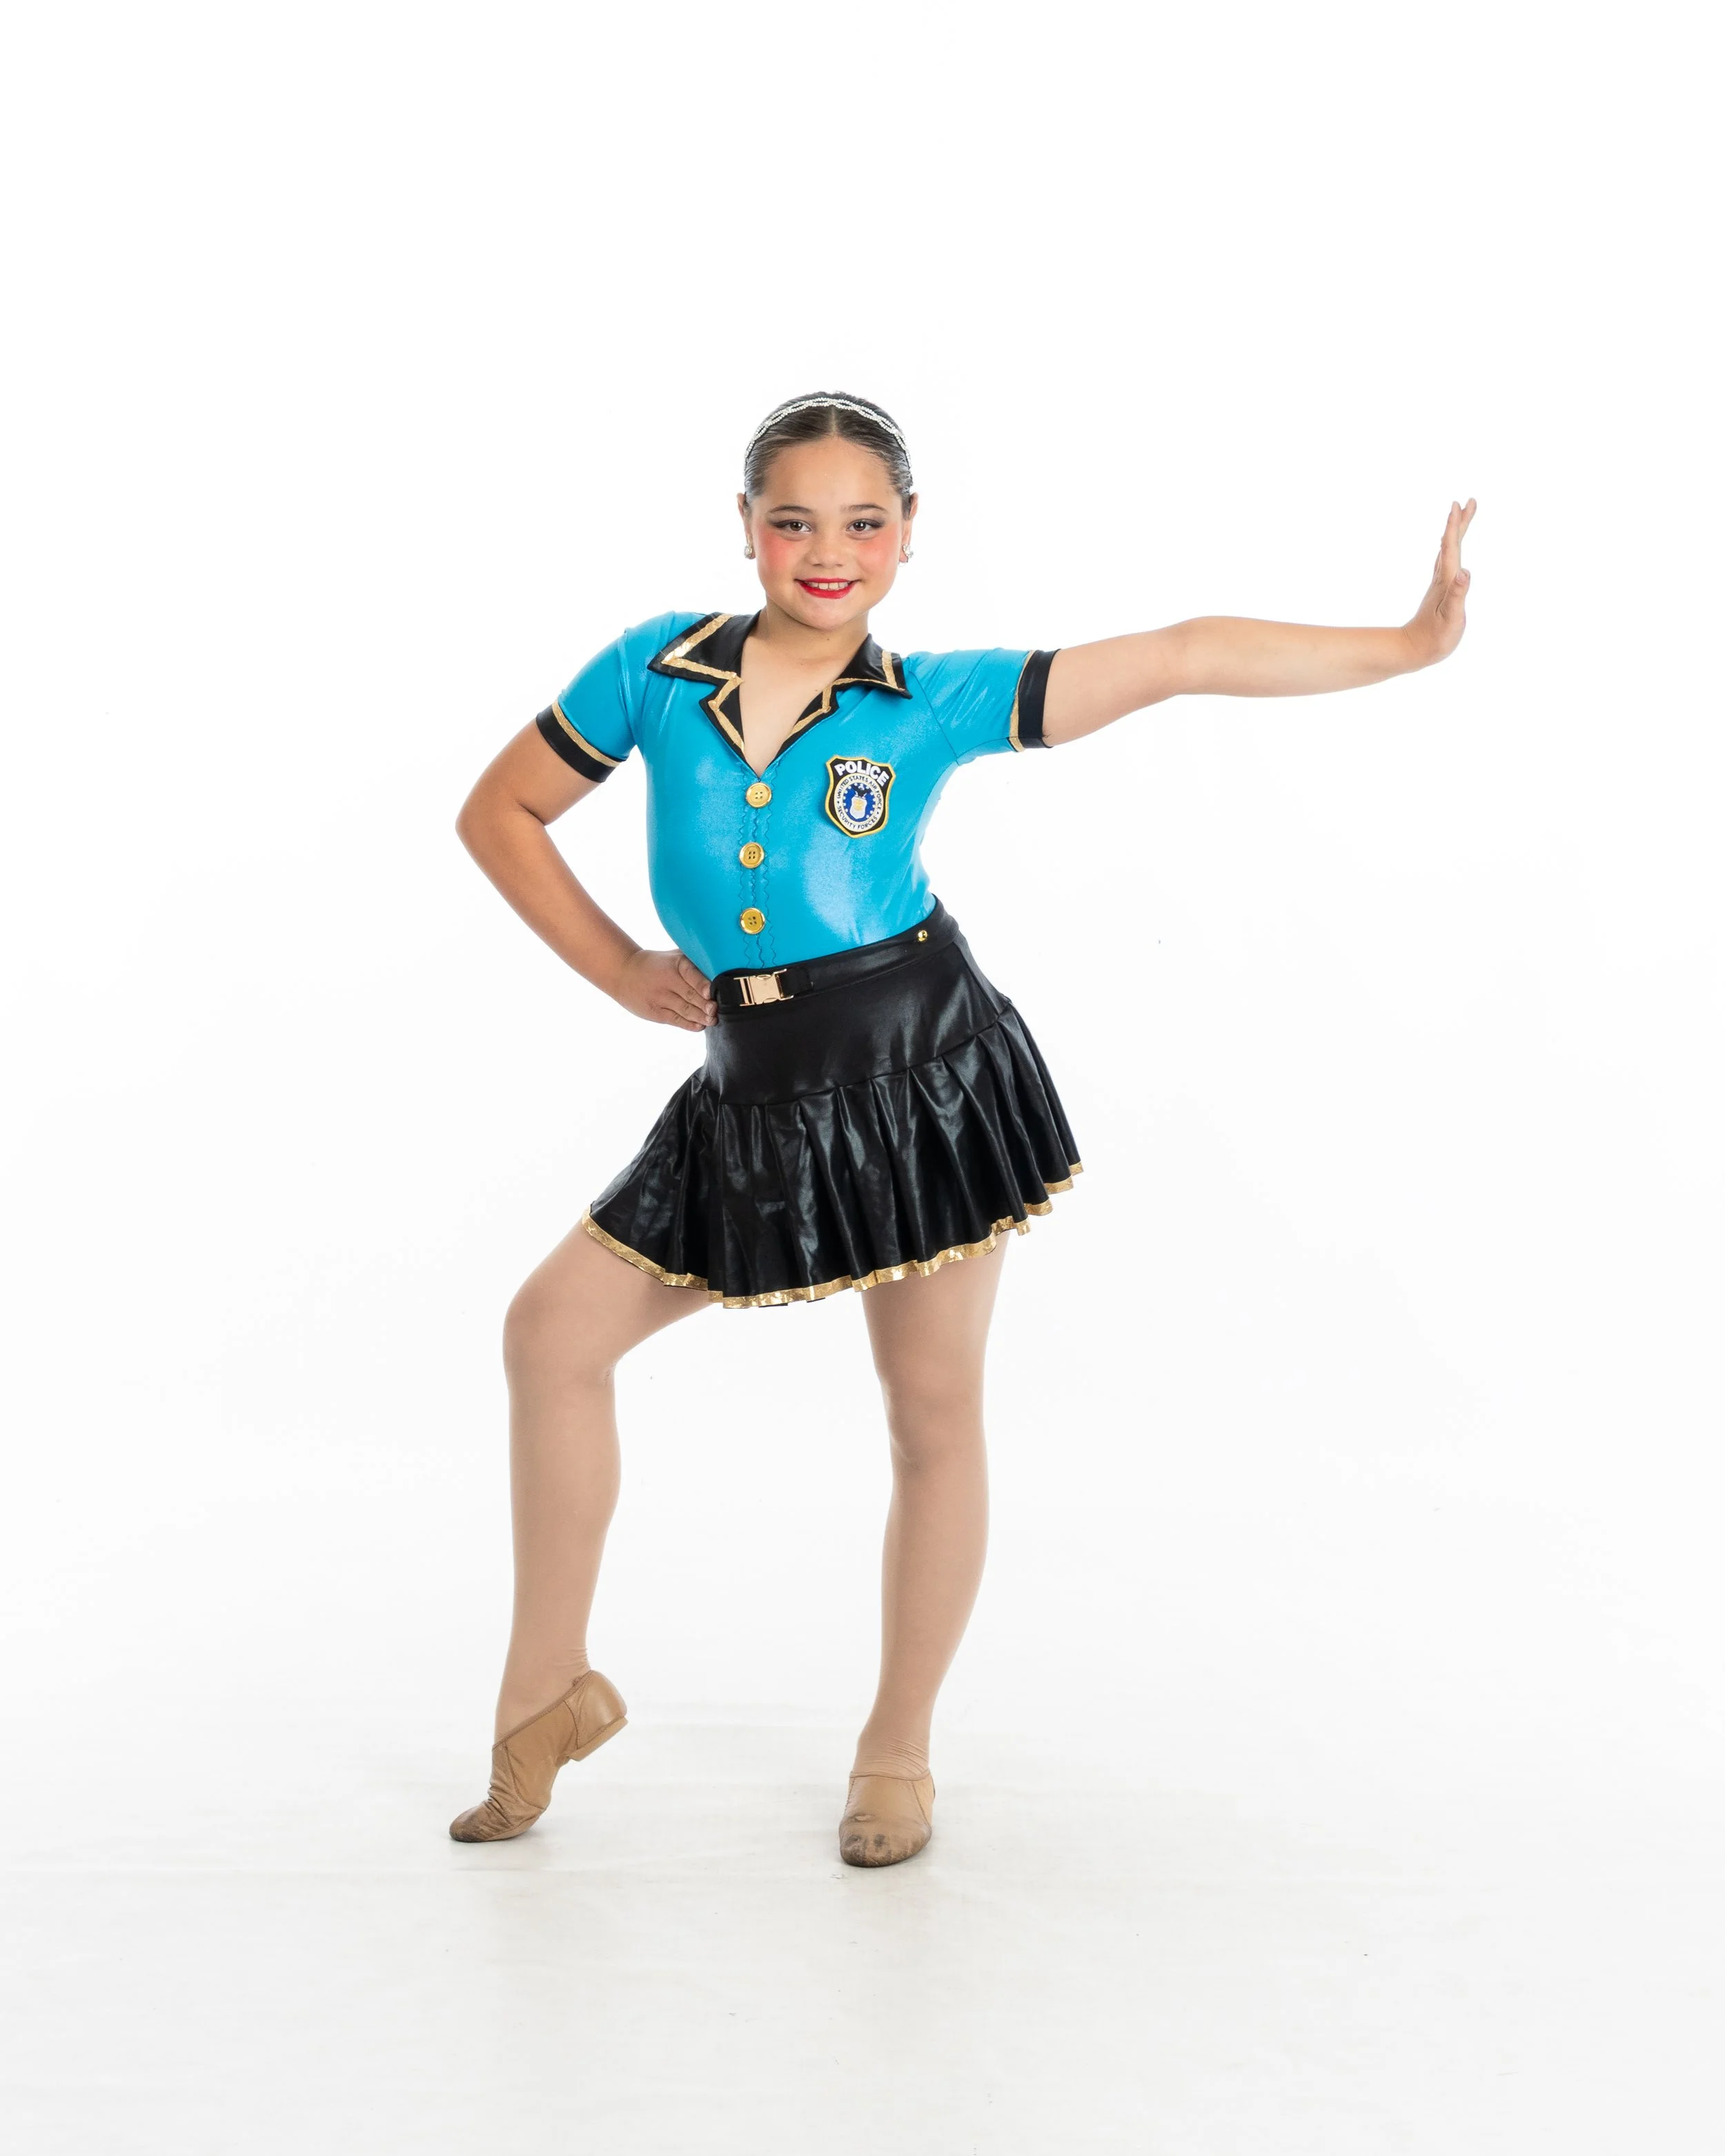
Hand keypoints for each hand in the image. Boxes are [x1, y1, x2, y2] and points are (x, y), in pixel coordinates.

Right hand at [611, 948, 715, 1030]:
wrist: (624, 972)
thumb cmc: (659, 964)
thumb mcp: (674, 955)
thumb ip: (695, 961)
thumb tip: (724, 966)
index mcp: (675, 964)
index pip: (691, 974)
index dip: (702, 984)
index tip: (711, 992)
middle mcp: (667, 980)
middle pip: (690, 995)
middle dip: (706, 1005)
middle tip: (717, 1010)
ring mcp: (660, 997)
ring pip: (684, 1009)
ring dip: (700, 1017)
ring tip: (712, 1020)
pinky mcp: (655, 1012)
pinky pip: (675, 1019)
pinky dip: (689, 1024)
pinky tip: (700, 1026)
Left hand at [1404, 498, 1476, 665]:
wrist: (1414, 650)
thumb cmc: (1435, 638)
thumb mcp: (1451, 619)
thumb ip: (1458, 595)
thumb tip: (1465, 572)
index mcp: (1446, 581)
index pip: (1450, 547)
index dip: (1455, 526)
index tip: (1459, 505)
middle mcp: (1441, 578)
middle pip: (1450, 544)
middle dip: (1459, 522)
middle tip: (1469, 501)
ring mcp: (1440, 584)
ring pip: (1448, 551)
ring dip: (1455, 532)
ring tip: (1460, 517)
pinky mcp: (1440, 591)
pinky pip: (1446, 562)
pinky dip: (1450, 548)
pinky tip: (1450, 548)